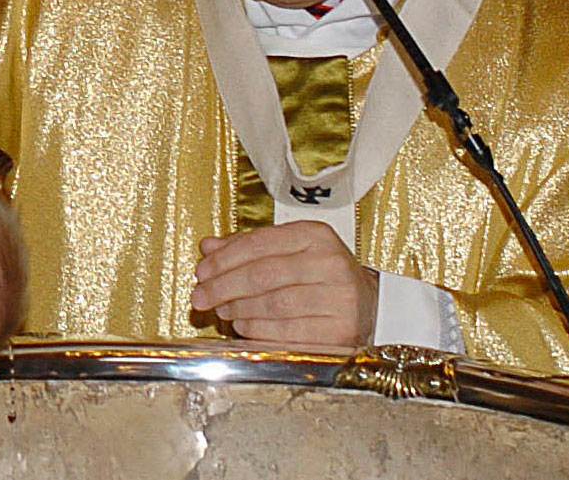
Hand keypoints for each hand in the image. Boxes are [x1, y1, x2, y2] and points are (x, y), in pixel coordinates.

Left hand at [190, 221, 378, 347]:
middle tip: (200, 296)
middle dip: (223, 287)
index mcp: (315, 235)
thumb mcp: (287, 251)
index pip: (258, 244)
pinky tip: (242, 326)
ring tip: (221, 310)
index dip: (223, 259)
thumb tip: (207, 247)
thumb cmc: (318, 274)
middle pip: (263, 275)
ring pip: (274, 304)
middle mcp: (331, 262)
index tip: (201, 272)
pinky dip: (258, 329)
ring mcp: (340, 298)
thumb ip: (247, 247)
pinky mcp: (342, 330)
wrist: (368, 304)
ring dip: (238, 309)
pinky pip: (288, 332)